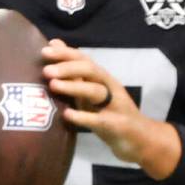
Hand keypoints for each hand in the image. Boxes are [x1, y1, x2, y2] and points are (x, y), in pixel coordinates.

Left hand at [42, 41, 178, 175]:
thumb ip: (75, 72)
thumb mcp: (92, 91)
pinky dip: (83, 116)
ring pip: (96, 91)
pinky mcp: (116, 126)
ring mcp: (114, 106)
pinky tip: (67, 114)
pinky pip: (99, 120)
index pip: (85, 60)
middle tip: (46, 71)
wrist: (140, 139)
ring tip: (53, 86)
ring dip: (74, 87)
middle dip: (68, 68)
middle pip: (91, 71)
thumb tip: (54, 45)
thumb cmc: (110, 113)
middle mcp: (110, 88)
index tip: (44, 51)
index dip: (66, 54)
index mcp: (103, 79)